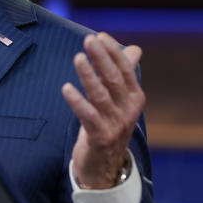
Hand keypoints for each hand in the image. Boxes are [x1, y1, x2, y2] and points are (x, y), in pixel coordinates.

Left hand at [61, 33, 144, 189]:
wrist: (105, 166)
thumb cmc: (109, 125)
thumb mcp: (119, 100)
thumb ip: (123, 74)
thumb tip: (134, 48)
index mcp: (135, 97)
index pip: (126, 69)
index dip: (113, 52)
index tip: (100, 35)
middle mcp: (129, 109)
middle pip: (114, 79)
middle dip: (102, 58)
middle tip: (89, 40)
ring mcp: (116, 124)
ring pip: (101, 95)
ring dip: (89, 76)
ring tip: (78, 58)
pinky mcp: (101, 137)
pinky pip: (88, 116)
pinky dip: (78, 102)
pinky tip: (67, 88)